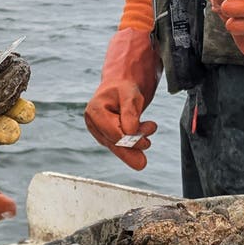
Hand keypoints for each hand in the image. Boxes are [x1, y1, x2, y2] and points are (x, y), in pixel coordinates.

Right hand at [84, 28, 160, 169]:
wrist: (122, 82)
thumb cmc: (126, 86)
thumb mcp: (131, 95)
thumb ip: (130, 112)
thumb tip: (131, 133)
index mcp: (95, 111)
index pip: (114, 134)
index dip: (131, 138)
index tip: (148, 132)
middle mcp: (93, 122)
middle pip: (113, 143)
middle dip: (132, 149)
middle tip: (144, 162)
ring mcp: (98, 129)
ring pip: (117, 146)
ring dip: (135, 144)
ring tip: (151, 133)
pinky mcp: (106, 133)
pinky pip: (119, 144)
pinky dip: (132, 144)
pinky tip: (145, 136)